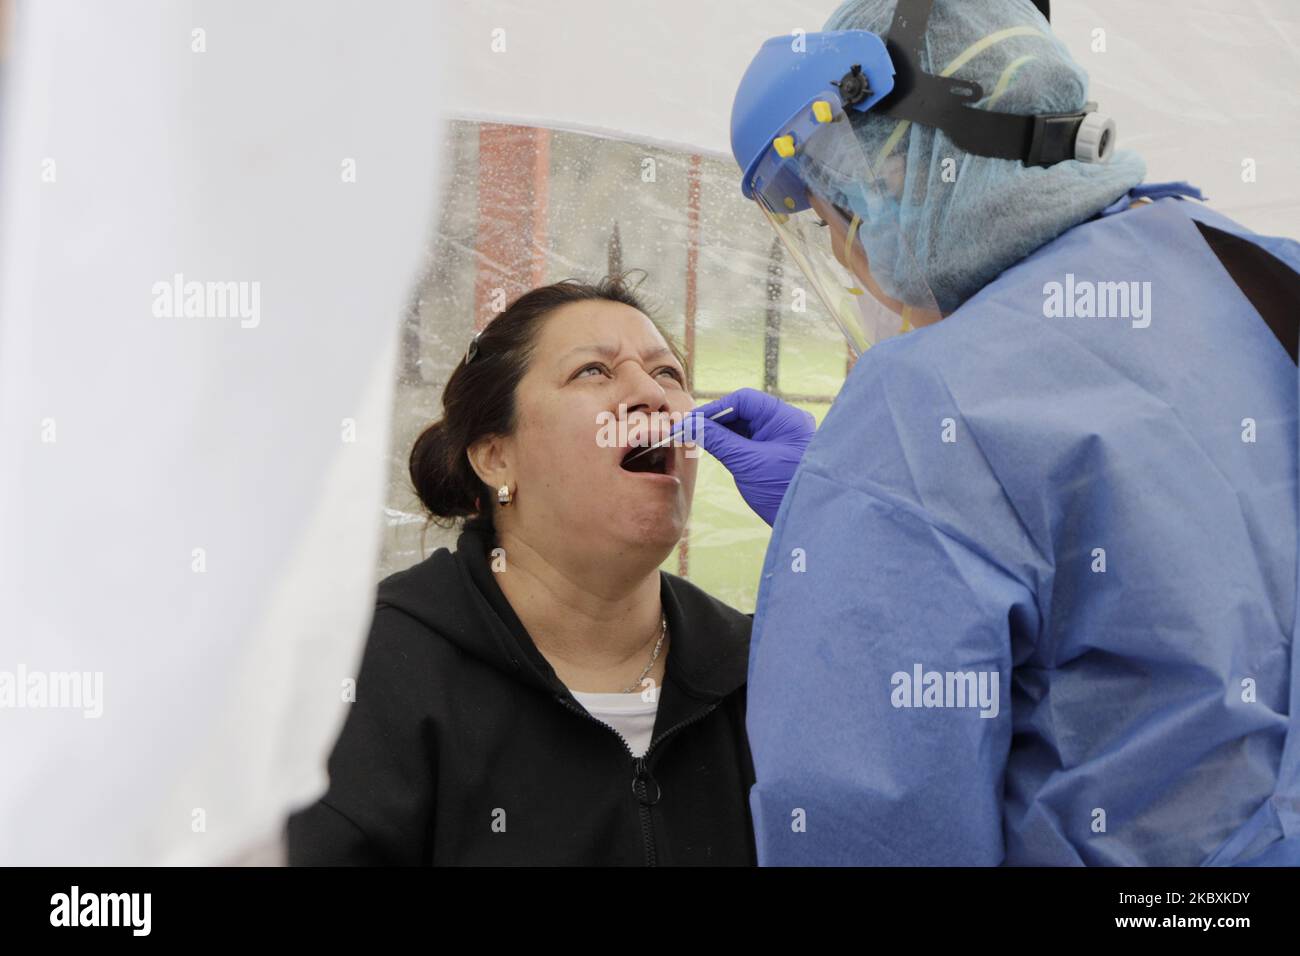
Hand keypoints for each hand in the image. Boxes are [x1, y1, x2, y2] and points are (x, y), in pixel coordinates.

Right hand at [688, 388, 815, 525]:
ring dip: (721, 433)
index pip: (744, 401)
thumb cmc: (783, 490)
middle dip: (716, 421)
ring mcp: (780, 441)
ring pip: (744, 428)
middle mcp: (785, 424)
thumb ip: (719, 441)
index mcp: (785, 418)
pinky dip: (730, 445)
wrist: (807, 521)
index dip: (715, 409)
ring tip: (697, 441)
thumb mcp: (747, 463)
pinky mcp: (775, 457)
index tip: (691, 421)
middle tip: (689, 431)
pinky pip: (749, 443)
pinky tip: (713, 450)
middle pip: (743, 412)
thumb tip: (692, 425)